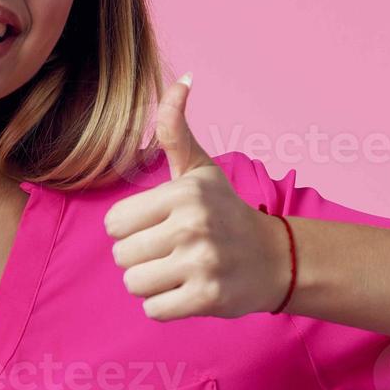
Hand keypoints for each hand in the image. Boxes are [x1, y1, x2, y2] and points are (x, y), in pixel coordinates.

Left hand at [104, 73, 289, 320]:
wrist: (275, 259)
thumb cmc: (225, 211)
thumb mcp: (200, 169)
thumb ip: (175, 129)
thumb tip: (182, 80)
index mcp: (183, 193)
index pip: (114, 223)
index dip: (131, 228)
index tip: (159, 225)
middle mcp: (192, 226)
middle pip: (121, 256)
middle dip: (140, 257)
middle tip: (171, 251)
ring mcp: (201, 263)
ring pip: (134, 284)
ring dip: (151, 283)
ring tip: (178, 270)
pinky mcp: (207, 298)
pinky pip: (153, 309)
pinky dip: (165, 305)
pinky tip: (187, 290)